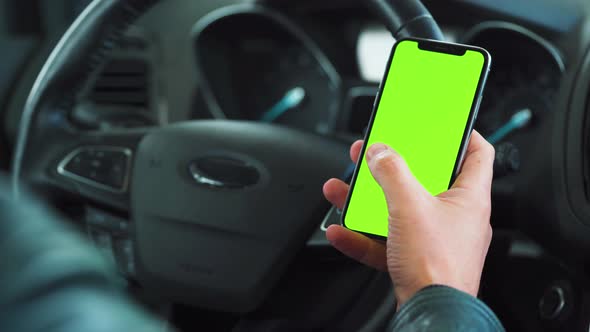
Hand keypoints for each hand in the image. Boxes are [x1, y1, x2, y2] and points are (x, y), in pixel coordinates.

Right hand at [323, 131, 493, 305]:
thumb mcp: (409, 206)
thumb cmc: (438, 268)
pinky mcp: (414, 259)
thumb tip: (380, 152)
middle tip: (376, 154)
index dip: (462, 133)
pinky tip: (341, 230)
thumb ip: (392, 172)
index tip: (442, 123)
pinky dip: (363, 234)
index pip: (477, 153)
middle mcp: (454, 217)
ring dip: (370, 200)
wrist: (431, 315)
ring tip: (347, 189)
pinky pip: (385, 240)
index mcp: (468, 198)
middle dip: (395, 166)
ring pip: (399, 210)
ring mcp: (434, 239)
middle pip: (426, 179)